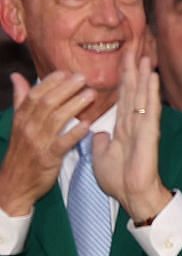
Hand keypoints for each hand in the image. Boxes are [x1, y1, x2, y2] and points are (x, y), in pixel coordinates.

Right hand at [0, 71, 93, 215]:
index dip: (51, 82)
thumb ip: (21, 99)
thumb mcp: (17, 124)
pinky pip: (63, 142)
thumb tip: (17, 76)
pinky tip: (88, 124)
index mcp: (21, 117)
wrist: (15, 183)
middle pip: (47, 103)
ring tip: (91, 94)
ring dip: (75, 105)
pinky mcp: (49, 157)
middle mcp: (28, 127)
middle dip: (66, 88)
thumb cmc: (21, 151)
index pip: (34, 94)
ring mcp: (39, 142)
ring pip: (56, 119)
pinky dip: (75, 132)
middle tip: (83, 77)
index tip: (67, 72)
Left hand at [89, 53, 171, 222]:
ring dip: (144, 76)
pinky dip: (151, 92)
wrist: (132, 194)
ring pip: (142, 95)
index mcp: (123, 128)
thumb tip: (99, 132)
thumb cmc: (119, 179)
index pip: (122, 98)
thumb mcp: (101, 157)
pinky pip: (149, 108)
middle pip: (132, 92)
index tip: (123, 62)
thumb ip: (101, 142)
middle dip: (132, 71)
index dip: (122, 80)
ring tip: (145, 57)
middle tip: (133, 49)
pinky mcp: (149, 132)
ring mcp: (143, 126)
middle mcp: (134, 123)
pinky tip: (152, 77)